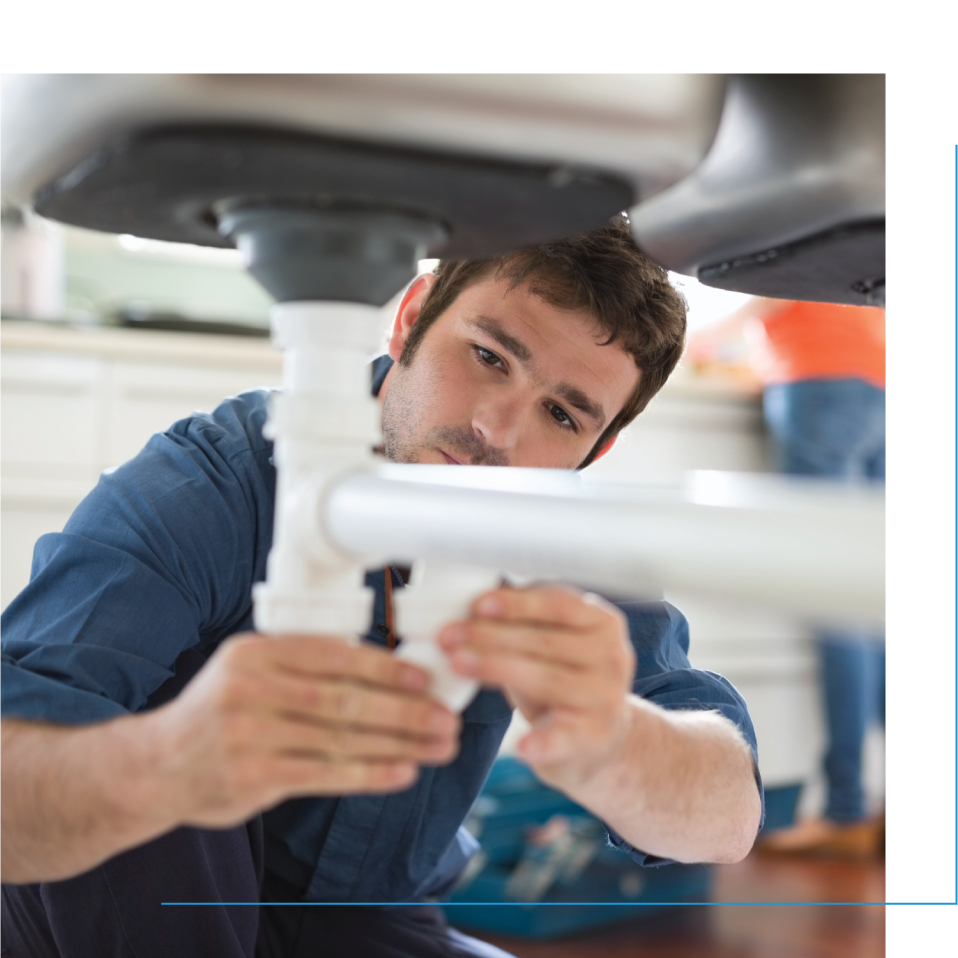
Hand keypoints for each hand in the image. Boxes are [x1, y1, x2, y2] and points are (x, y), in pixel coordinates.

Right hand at [148, 633, 460, 828]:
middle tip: (446, 718)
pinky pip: (324, 774)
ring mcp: (249, 734)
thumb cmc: (221, 712)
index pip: (334, 655)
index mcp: (256, 651)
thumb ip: (304, 667)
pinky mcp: (252, 777)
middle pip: (344, 698)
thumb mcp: (250, 671)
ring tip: (438, 747)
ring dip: (398, 743)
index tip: (426, 678)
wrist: (157, 766)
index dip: (385, 667)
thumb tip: (386, 672)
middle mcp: (250, 688)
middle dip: (404, 710)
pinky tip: (403, 772)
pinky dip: (369, 774)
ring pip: (341, 737)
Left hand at [438, 587, 634, 794]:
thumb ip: (523, 621)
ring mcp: (606, 699)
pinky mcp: (593, 737)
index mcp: (603, 622)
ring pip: (547, 679)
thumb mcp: (551, 641)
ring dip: (496, 669)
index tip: (477, 605)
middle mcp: (612, 657)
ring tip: (458, 663)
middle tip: (449, 636)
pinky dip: (542, 742)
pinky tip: (521, 746)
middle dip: (491, 636)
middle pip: (546, 641)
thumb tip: (471, 603)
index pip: (558, 604)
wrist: (598, 736)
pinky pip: (564, 737)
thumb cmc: (562, 677)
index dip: (516, 604)